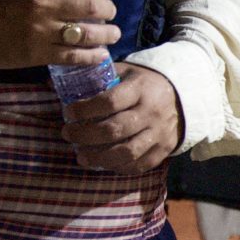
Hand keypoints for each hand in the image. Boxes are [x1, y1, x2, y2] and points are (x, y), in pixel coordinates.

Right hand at [0, 0, 116, 70]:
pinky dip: (92, 56)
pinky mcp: (38, 54)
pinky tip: (100, 54)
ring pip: (87, 33)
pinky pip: (73, 56)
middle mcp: (42, 5)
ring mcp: (41, 31)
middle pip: (91, 6)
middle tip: (110, 12)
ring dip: (107, 34)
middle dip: (108, 9)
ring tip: (113, 34)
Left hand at [63, 65, 183, 173]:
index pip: (110, 102)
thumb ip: (98, 77)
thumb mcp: (125, 72)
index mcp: (140, 89)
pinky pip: (140, 164)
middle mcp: (151, 112)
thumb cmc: (143, 84)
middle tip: (68, 134)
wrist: (183, 96)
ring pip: (127, 152)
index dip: (85, 110)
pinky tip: (103, 163)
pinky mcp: (164, 148)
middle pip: (115, 130)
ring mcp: (159, 133)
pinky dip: (119, 167)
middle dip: (85, 135)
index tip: (68, 113)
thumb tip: (55, 84)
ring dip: (99, 157)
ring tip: (81, 157)